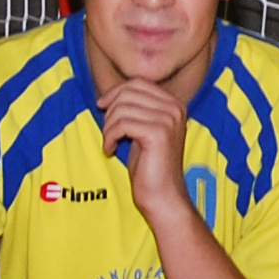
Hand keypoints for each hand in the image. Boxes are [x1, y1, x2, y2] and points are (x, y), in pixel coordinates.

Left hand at [97, 72, 197, 212]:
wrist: (163, 196)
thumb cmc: (150, 166)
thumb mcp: (143, 130)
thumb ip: (135, 109)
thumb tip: (109, 95)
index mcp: (175, 104)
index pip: (138, 83)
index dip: (115, 92)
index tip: (102, 107)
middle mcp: (175, 108)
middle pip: (129, 92)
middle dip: (110, 111)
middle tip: (108, 132)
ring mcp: (169, 120)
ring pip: (122, 108)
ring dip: (108, 127)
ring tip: (110, 144)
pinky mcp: (158, 134)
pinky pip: (122, 124)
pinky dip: (110, 137)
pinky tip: (111, 151)